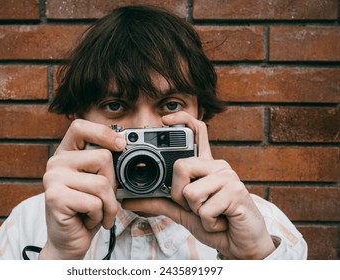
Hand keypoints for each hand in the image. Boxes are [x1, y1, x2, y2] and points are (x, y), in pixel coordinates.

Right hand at [39, 119, 125, 258]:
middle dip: (112, 184)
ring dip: (108, 205)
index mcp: (66, 154)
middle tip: (102, 199)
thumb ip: (104, 165)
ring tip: (96, 212)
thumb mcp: (97, 182)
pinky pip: (95, 202)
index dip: (103, 132)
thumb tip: (123, 145)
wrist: (69, 240)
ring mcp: (53, 179)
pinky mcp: (55, 197)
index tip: (121, 145)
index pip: (80, 126)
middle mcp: (56, 162)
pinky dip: (99, 216)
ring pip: (102, 184)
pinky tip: (87, 220)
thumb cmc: (86, 210)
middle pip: (103, 158)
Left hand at [122, 111, 275, 258]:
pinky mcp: (237, 192)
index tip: (165, 119)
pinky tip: (221, 221)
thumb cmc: (214, 223)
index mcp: (205, 166)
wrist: (240, 244)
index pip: (197, 132)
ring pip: (190, 192)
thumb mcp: (181, 211)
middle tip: (195, 206)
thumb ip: (158, 203)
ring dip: (196, 212)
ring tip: (211, 214)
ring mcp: (228, 177)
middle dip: (179, 195)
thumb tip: (128, 200)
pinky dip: (208, 223)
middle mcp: (217, 166)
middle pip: (181, 166)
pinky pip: (204, 209)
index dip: (183, 120)